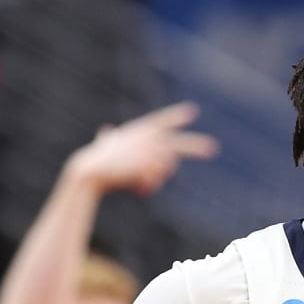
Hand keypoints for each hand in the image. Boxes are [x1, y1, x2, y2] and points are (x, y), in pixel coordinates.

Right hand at [63, 102, 218, 195]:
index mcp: (139, 130)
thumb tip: (105, 131)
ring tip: (141, 187)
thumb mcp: (105, 146)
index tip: (192, 112)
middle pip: (178, 143)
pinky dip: (150, 187)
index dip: (176, 116)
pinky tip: (139, 191)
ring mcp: (150, 150)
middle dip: (196, 146)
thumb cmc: (96, 159)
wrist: (90, 169)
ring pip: (167, 168)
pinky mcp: (149, 163)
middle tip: (213, 149)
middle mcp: (148, 137)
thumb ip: (108, 138)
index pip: (162, 120)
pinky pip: (159, 178)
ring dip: (155, 181)